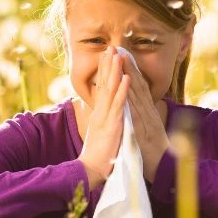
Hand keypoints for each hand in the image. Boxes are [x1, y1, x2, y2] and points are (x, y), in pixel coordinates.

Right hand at [78, 46, 130, 189]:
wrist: (91, 170)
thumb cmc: (98, 155)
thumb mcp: (100, 133)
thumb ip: (102, 120)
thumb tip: (103, 112)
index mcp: (99, 113)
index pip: (101, 88)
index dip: (105, 71)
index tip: (107, 56)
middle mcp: (100, 112)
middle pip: (104, 84)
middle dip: (108, 65)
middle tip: (110, 47)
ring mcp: (106, 117)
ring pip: (111, 90)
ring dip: (115, 71)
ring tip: (118, 55)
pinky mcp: (112, 125)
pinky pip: (119, 105)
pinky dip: (123, 90)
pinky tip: (126, 78)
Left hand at [121, 55, 170, 182]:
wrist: (165, 170)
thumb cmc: (154, 152)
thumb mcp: (148, 130)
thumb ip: (143, 116)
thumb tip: (139, 105)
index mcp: (148, 112)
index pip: (138, 87)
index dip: (130, 70)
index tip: (121, 54)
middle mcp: (149, 112)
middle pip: (138, 85)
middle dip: (128, 66)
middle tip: (119, 48)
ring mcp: (147, 121)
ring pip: (137, 95)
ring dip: (129, 76)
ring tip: (121, 60)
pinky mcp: (144, 132)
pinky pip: (136, 114)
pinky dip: (131, 101)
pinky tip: (126, 89)